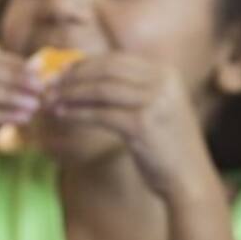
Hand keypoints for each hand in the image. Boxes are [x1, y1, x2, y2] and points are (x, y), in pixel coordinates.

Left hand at [44, 53, 218, 204]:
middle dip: (74, 76)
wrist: (190, 180)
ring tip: (50, 101)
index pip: (117, 59)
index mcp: (167, 74)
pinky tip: (62, 116)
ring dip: (70, 93)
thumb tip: (88, 76)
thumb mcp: (158, 109)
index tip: (62, 74)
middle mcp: (164, 83)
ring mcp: (155, 102)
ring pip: (100, 88)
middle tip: (49, 85)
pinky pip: (99, 113)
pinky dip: (76, 113)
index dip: (85, 64)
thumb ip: (134, 90)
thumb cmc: (169, 147)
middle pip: (107, 68)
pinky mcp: (142, 124)